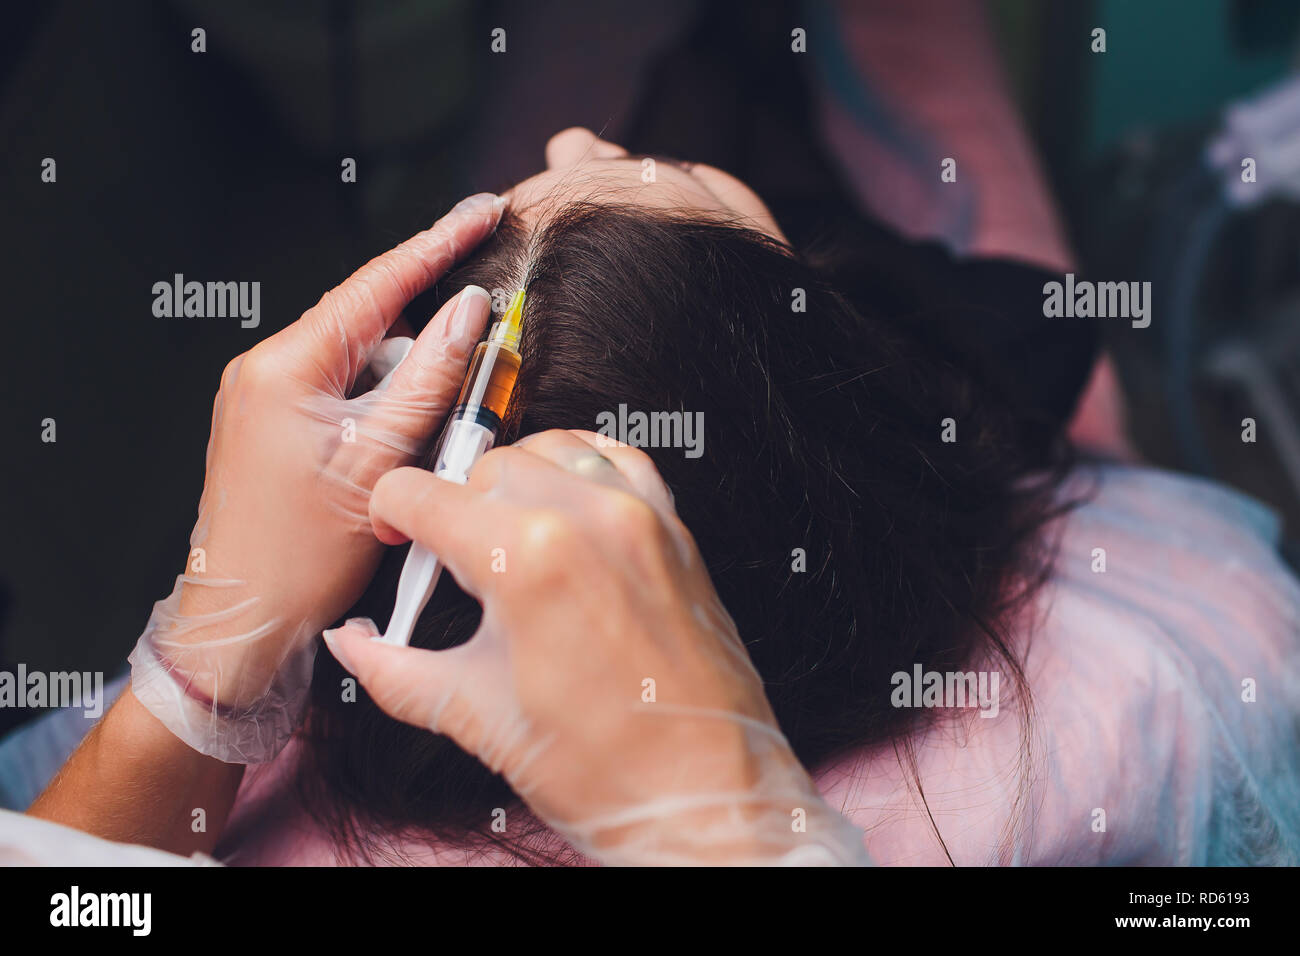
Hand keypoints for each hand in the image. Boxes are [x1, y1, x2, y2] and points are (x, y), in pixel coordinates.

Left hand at [129, 193, 502, 762]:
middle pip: (369, 321)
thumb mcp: (381, 462)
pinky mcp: (274, 423)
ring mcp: (264, 397)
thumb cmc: (300, 557)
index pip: (375, 286)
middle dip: (430, 326)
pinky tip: (407, 438)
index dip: (438, 244)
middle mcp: (266, 371)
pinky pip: (343, 391)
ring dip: (409, 379)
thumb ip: (429, 378)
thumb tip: (468, 311)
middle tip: (490, 325)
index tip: (483, 211)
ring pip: (361, 361)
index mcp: (284, 369)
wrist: (243, 620)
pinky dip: (384, 404)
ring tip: (438, 430)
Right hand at [324, 430, 868, 864]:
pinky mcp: (674, 531)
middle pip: (486, 467)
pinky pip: (618, 461)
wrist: (702, 793)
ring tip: (508, 538)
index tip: (395, 534)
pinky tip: (566, 512)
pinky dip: (583, 470)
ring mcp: (640, 518)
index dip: (390, 513)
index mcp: (527, 558)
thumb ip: (396, 669)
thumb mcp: (477, 716)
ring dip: (517, 480)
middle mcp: (588, 519)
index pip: (424, 494)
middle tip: (451, 563)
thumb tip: (356, 644)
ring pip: (552, 449)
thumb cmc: (606, 767)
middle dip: (455, 507)